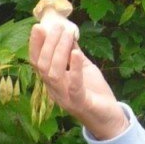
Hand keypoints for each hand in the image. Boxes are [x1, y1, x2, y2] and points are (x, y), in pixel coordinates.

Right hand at [28, 14, 127, 141]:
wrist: (109, 117)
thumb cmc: (94, 91)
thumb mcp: (83, 67)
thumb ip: (74, 54)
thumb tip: (68, 32)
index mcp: (53, 82)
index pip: (37, 63)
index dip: (35, 45)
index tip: (38, 27)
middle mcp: (54, 90)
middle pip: (43, 66)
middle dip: (48, 44)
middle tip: (58, 26)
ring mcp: (66, 98)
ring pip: (54, 74)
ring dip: (59, 51)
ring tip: (67, 34)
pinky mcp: (80, 103)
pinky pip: (74, 86)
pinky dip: (74, 69)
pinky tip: (76, 53)